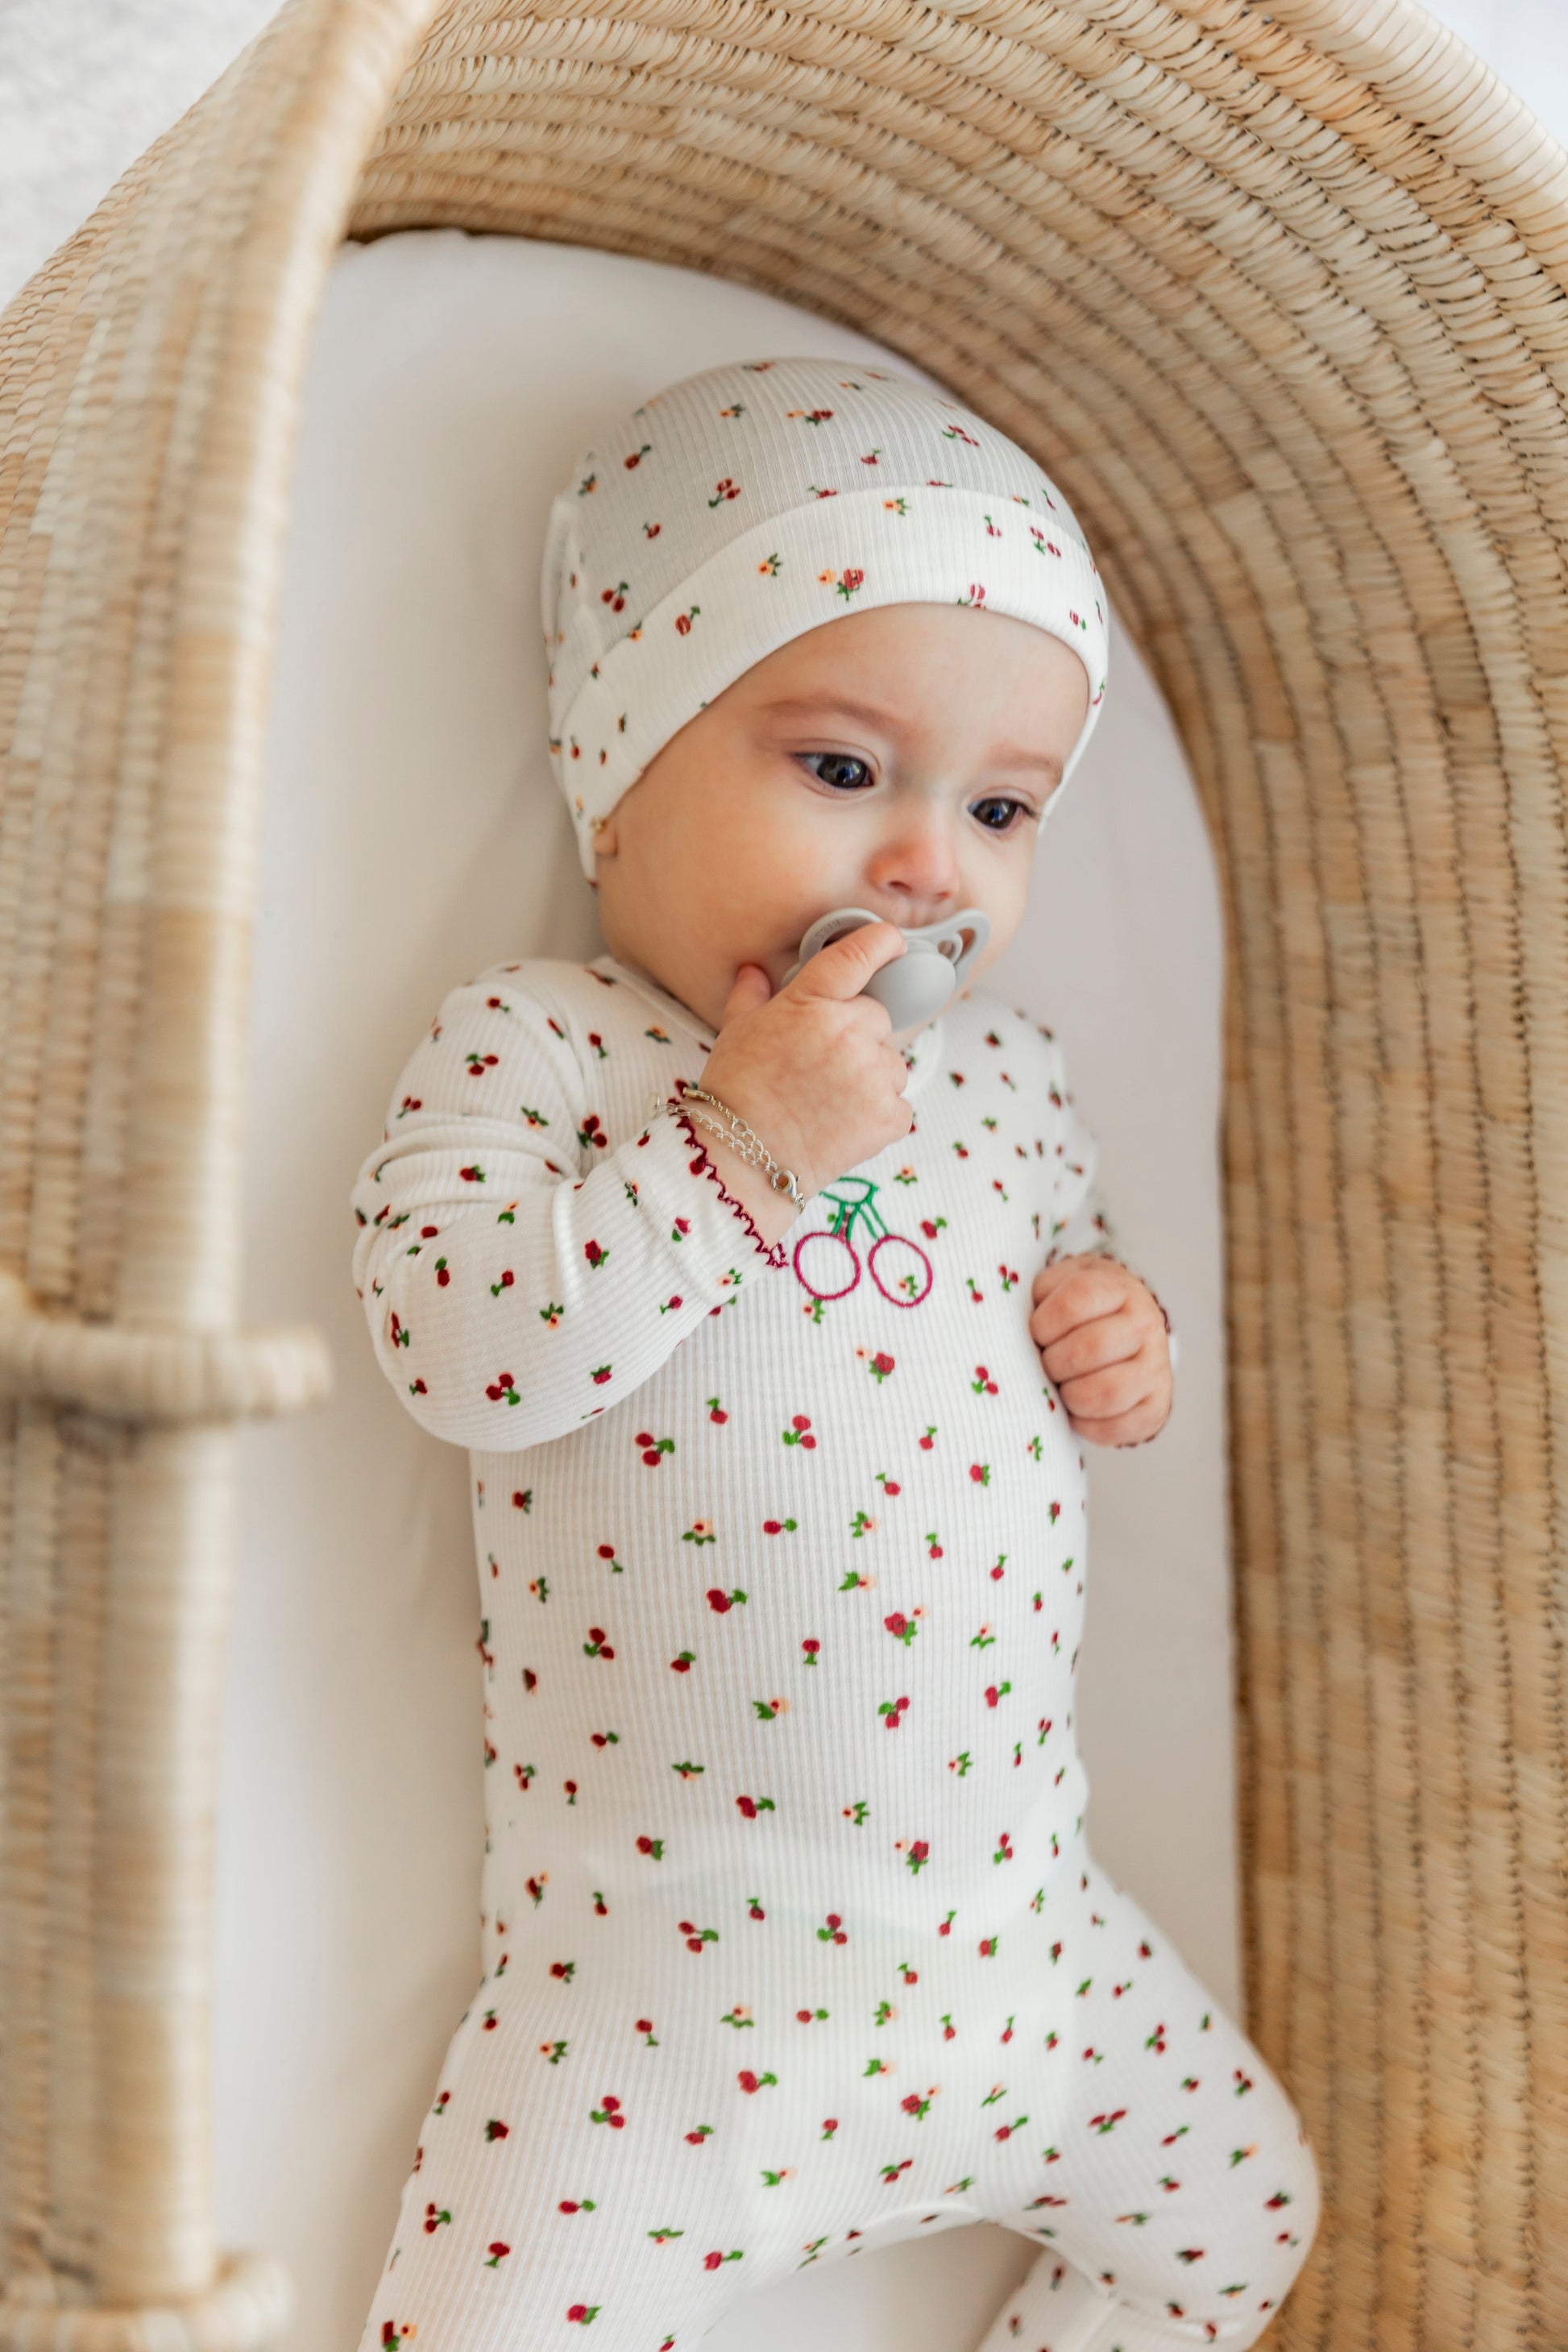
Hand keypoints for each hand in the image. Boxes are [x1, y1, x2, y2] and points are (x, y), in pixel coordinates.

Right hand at [697, 923, 914, 1201]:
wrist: (745, 1159)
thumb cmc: (737, 1092)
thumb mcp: (736, 1032)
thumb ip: (751, 995)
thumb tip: (753, 971)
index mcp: (812, 1003)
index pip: (857, 956)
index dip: (881, 942)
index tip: (893, 940)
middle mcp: (848, 1032)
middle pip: (877, 1017)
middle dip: (857, 1036)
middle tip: (821, 1066)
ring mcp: (873, 1075)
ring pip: (891, 1063)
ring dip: (870, 1077)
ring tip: (828, 1101)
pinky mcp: (890, 1115)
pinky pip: (898, 1103)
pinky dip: (878, 1115)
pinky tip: (842, 1124)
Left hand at [1028, 1253, 1172, 1447]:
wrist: (1126, 1331)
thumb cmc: (1078, 1311)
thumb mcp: (1060, 1286)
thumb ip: (1039, 1297)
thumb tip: (1013, 1329)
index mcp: (1119, 1289)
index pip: (1076, 1301)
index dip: (1044, 1322)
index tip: (1038, 1333)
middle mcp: (1145, 1325)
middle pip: (1090, 1348)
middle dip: (1053, 1363)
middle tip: (1046, 1364)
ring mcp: (1156, 1368)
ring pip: (1106, 1392)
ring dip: (1069, 1396)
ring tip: (1060, 1388)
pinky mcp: (1156, 1407)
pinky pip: (1117, 1428)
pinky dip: (1085, 1425)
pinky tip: (1075, 1410)